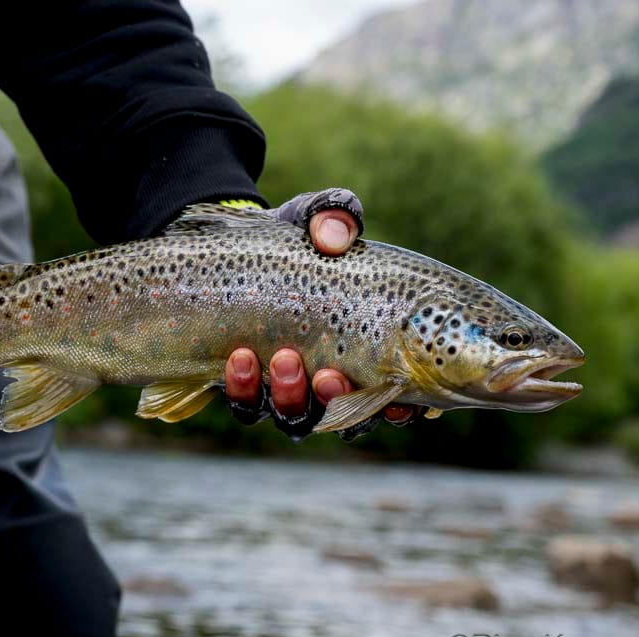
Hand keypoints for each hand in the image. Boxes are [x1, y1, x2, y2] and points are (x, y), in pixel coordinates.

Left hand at [223, 189, 417, 437]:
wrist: (239, 248)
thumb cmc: (297, 240)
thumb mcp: (318, 218)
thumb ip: (335, 215)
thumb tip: (333, 236)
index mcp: (369, 350)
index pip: (395, 399)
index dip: (400, 411)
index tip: (396, 402)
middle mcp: (332, 380)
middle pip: (346, 419)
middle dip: (338, 401)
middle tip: (329, 376)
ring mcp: (288, 389)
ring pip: (296, 418)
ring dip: (292, 397)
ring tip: (284, 358)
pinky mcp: (247, 388)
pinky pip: (247, 407)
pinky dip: (245, 389)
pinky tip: (239, 357)